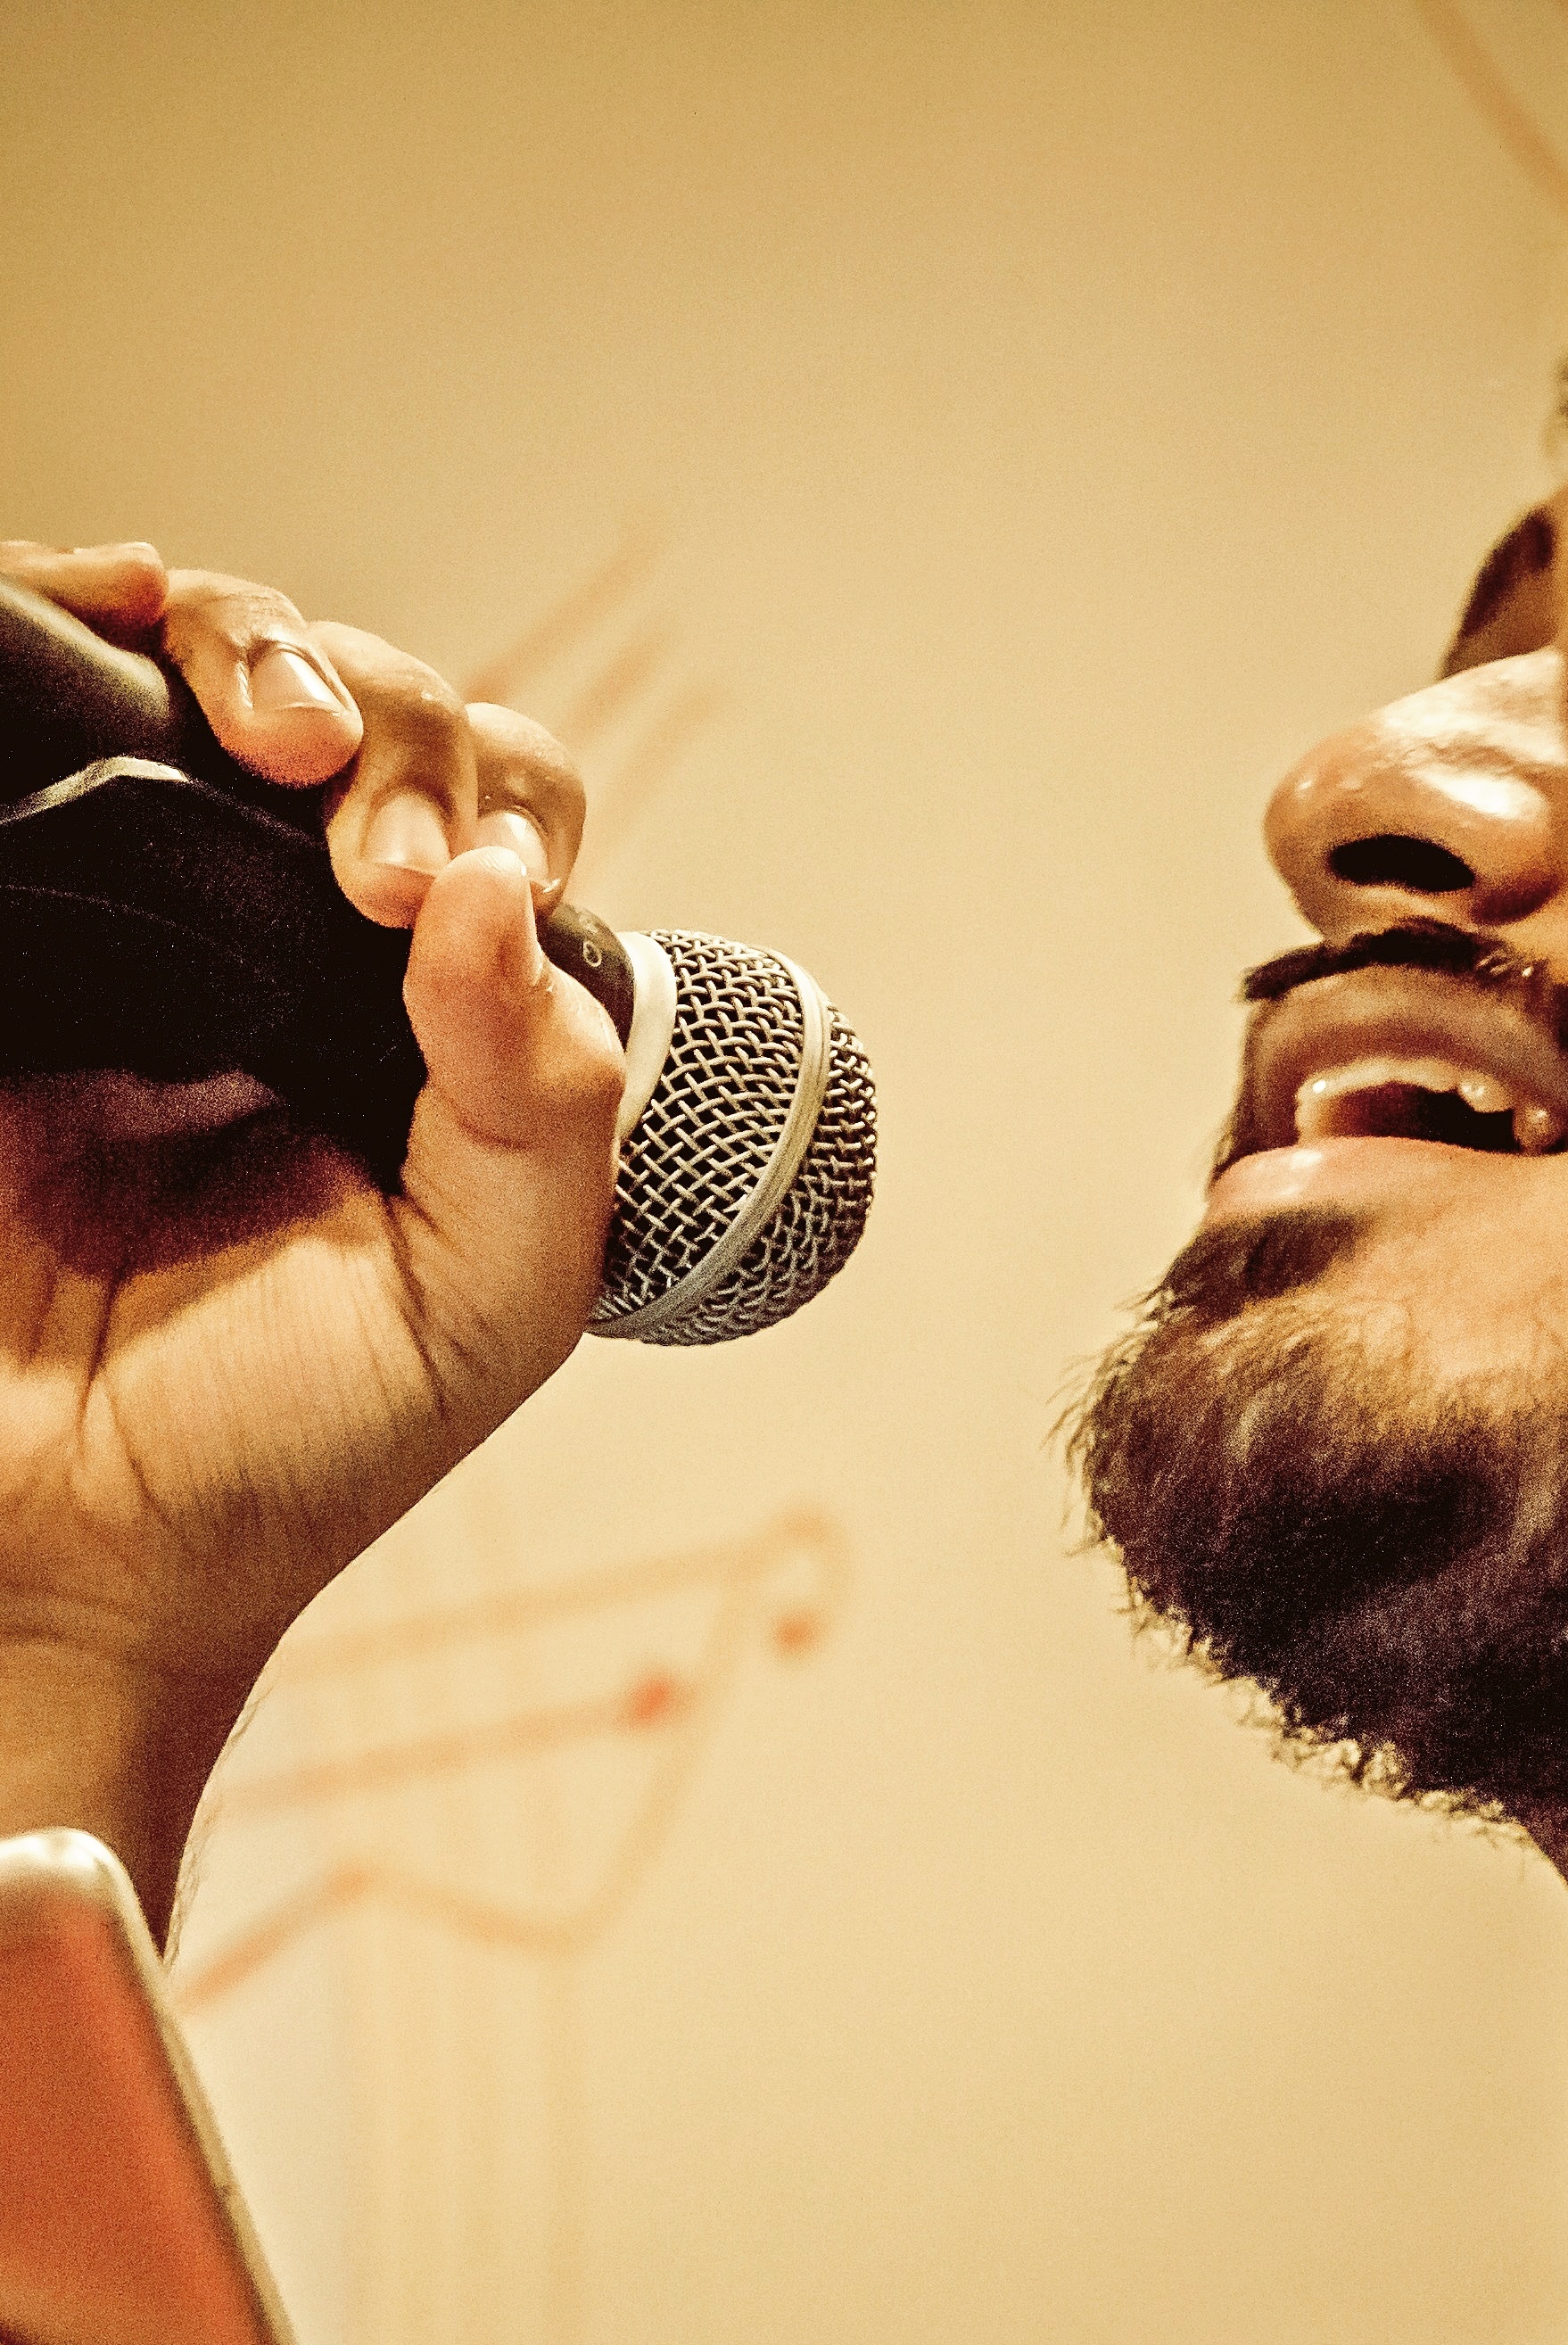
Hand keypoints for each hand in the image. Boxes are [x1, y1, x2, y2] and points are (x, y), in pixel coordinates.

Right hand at [0, 542, 625, 1924]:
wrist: (64, 1548)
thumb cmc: (289, 1440)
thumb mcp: (493, 1296)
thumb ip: (549, 1107)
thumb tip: (499, 892)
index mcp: (425, 1020)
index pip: (491, 817)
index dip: (491, 799)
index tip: (428, 893)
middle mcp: (277, 944)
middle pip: (363, 710)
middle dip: (388, 720)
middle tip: (366, 857)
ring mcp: (120, 912)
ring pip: (201, 667)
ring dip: (256, 643)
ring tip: (272, 735)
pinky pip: (24, 692)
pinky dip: (69, 612)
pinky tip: (115, 606)